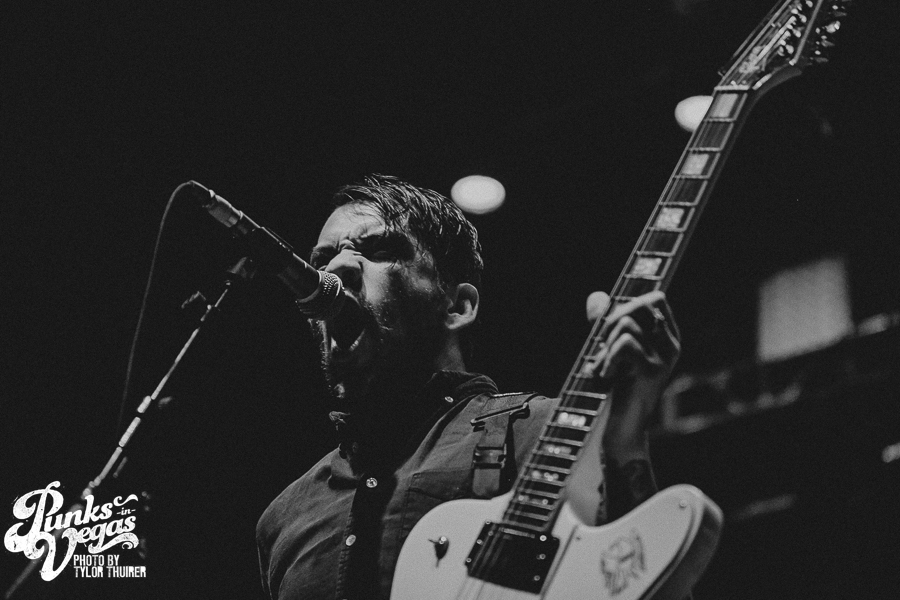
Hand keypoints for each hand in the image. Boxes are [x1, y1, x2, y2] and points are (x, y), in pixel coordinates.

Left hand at [582, 291, 679, 463]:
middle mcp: (672, 346)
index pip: (656, 298)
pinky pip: (624, 343)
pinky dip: (607, 359)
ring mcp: (665, 358)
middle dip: (612, 322)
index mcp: (668, 338)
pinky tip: (606, 376)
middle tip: (604, 348)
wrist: (620, 429)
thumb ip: (605, 322)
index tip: (612, 327)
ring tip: (605, 369)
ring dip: (605, 346)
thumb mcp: (610, 350)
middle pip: (641, 305)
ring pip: (626, 323)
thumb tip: (596, 295)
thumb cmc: (615, 388)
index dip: (628, 305)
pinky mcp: (652, 371)